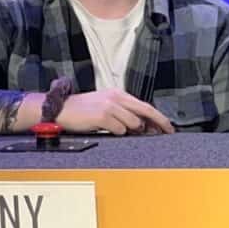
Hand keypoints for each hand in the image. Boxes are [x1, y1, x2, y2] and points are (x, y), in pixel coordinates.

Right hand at [54, 90, 175, 135]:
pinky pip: (120, 129)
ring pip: (134, 123)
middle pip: (146, 111)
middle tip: (168, 132)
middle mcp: (116, 97)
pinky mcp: (102, 116)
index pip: (145, 105)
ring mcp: (110, 106)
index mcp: (118, 94)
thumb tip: (142, 126)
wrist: (60, 109)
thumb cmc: (82, 110)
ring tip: (118, 129)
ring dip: (131, 130)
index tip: (168, 127)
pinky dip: (117, 133)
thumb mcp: (105, 106)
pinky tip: (107, 130)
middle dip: (159, 123)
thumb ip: (123, 112)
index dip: (159, 117)